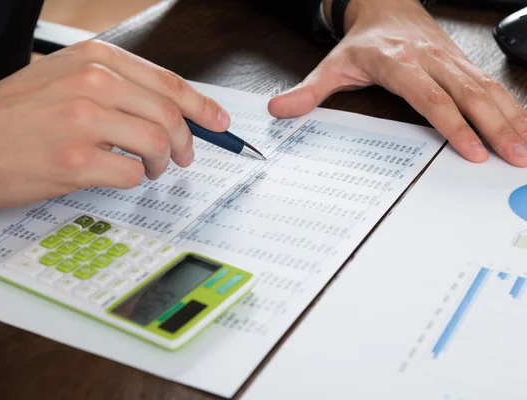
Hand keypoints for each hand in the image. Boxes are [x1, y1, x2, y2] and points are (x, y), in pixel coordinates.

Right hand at [0, 40, 229, 207]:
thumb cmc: (8, 114)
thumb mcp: (62, 79)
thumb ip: (113, 87)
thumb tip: (164, 109)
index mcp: (94, 60)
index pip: (168, 82)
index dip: (202, 106)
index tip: (218, 122)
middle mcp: (92, 83)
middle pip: (170, 114)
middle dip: (186, 142)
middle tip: (184, 158)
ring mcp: (83, 120)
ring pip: (157, 143)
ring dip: (161, 163)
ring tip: (150, 170)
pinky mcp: (73, 159)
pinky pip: (129, 174)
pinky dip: (133, 180)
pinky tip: (118, 177)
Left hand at [268, 0, 526, 166]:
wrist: (385, 3)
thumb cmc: (362, 42)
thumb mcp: (331, 65)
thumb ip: (309, 91)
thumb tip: (278, 109)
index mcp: (399, 63)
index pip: (430, 97)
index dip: (452, 123)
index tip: (472, 150)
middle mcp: (431, 60)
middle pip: (468, 93)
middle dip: (495, 126)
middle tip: (515, 156)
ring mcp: (452, 60)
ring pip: (488, 88)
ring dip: (511, 118)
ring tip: (526, 149)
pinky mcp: (464, 62)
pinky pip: (493, 83)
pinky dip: (513, 105)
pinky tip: (524, 126)